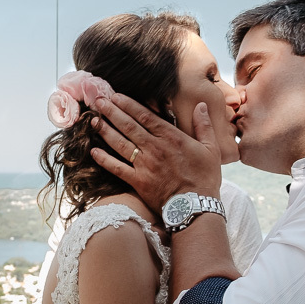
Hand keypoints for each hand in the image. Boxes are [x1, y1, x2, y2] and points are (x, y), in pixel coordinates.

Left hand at [90, 93, 222, 210]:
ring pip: (120, 144)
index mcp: (171, 138)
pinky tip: (93, 152)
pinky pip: (117, 168)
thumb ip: (204, 126)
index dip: (129, 105)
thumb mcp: (211, 149)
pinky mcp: (138, 182)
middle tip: (99, 101)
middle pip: (129, 126)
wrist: (196, 207)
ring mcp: (144, 165)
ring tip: (93, 121)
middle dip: (112, 112)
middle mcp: (155, 148)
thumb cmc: (205, 178)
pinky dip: (104, 160)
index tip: (116, 96)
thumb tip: (201, 106)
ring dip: (105, 131)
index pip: (145, 116)